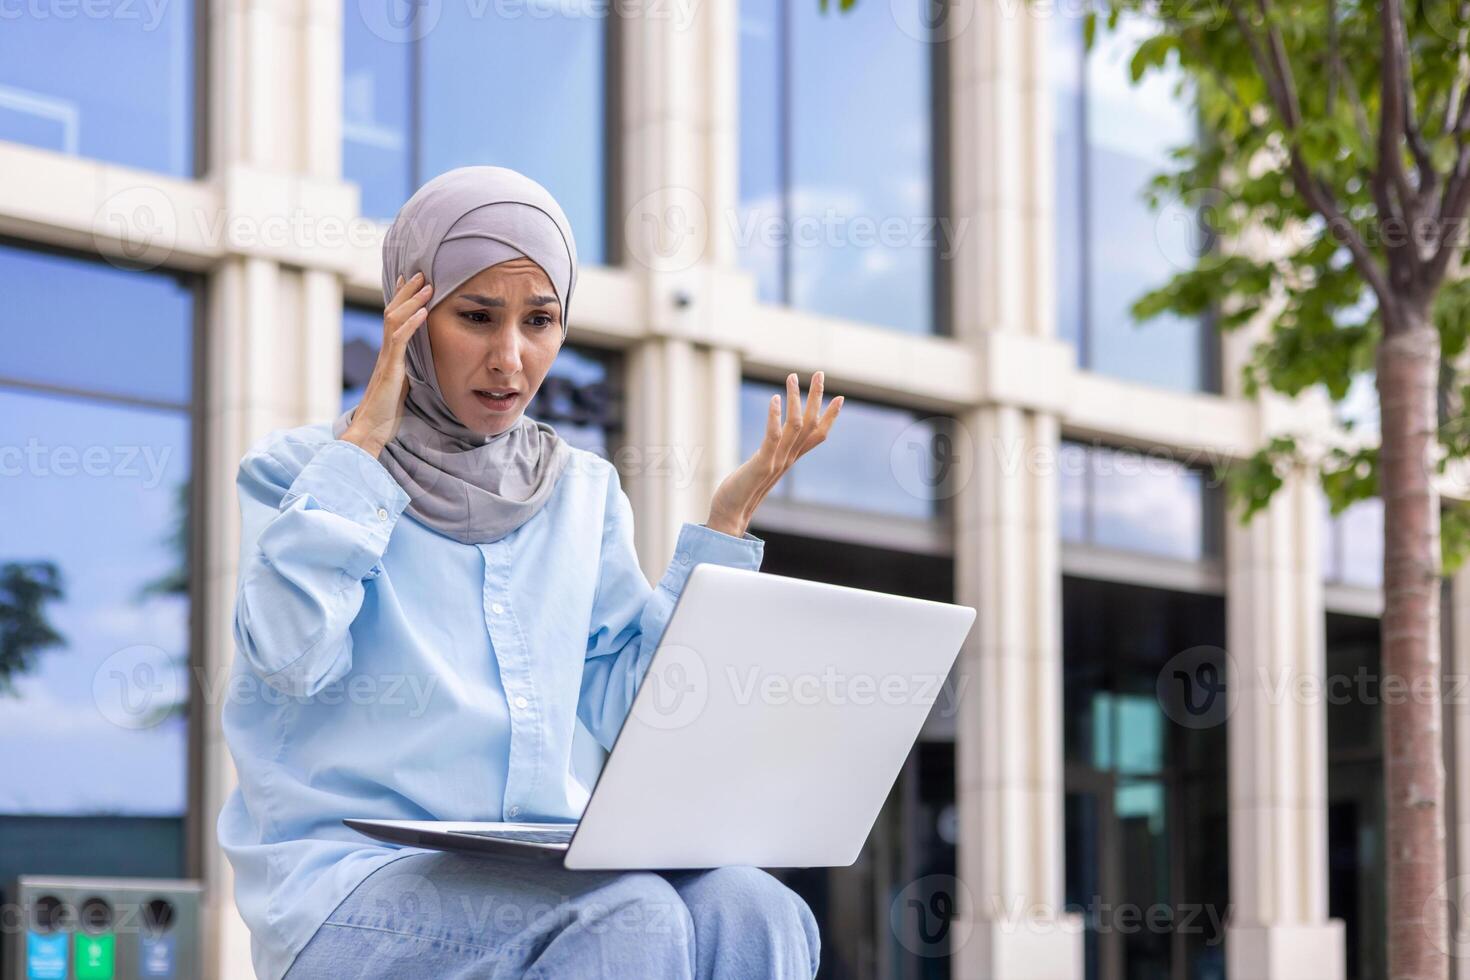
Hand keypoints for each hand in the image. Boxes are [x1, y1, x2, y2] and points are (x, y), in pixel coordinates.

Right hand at [343, 272, 432, 456]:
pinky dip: (412, 323)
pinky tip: (424, 312)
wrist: (371, 431)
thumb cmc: (386, 414)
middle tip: (419, 273)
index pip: (394, 321)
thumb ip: (407, 372)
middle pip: (393, 313)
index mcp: (389, 356)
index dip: (402, 300)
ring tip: (427, 284)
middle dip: (407, 292)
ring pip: (395, 321)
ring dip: (412, 301)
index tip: (410, 283)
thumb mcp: (401, 387)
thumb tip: (417, 365)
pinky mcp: (390, 369)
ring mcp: (387, 359)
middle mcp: (386, 352)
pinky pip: (400, 341)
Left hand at [705, 371, 842, 536]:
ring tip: (792, 377)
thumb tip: (773, 443)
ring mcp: (777, 461)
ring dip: (795, 399)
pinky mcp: (762, 464)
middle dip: (817, 397)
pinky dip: (775, 416)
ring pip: (795, 426)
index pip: (817, 436)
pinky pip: (773, 437)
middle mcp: (788, 459)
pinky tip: (775, 399)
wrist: (730, 516)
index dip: (830, 417)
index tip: (840, 398)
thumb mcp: (761, 469)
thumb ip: (771, 455)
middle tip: (820, 373)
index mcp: (790, 460)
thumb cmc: (741, 492)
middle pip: (810, 425)